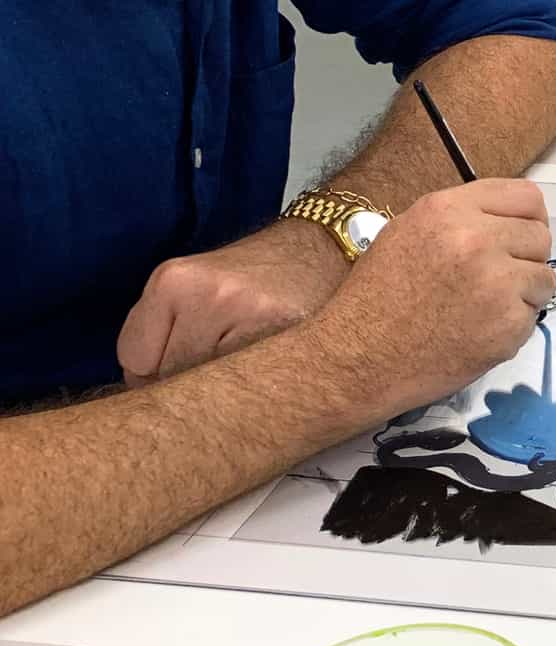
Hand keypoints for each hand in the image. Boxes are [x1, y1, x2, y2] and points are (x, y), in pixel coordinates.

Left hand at [117, 221, 348, 385]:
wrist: (325, 249)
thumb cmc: (257, 277)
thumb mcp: (197, 285)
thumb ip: (164, 330)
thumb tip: (141, 390)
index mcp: (173, 280)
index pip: (133, 361)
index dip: (156, 373)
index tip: (185, 364)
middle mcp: (206, 294)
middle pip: (170, 377)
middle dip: (190, 381)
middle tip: (222, 365)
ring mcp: (247, 314)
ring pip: (207, 387)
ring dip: (224, 388)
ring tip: (251, 363)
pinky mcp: (284, 333)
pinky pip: (246, 385)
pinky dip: (254, 387)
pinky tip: (270, 367)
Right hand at [304, 179, 555, 423]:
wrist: (361, 358)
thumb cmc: (376, 297)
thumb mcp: (406, 233)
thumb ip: (458, 219)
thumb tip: (502, 221)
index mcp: (449, 211)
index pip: (526, 197)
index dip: (528, 218)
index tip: (519, 236)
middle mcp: (477, 240)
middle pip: (540, 236)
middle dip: (527, 257)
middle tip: (502, 277)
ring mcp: (497, 284)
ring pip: (545, 278)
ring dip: (525, 293)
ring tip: (489, 306)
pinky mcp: (508, 325)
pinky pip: (533, 316)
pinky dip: (514, 325)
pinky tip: (480, 331)